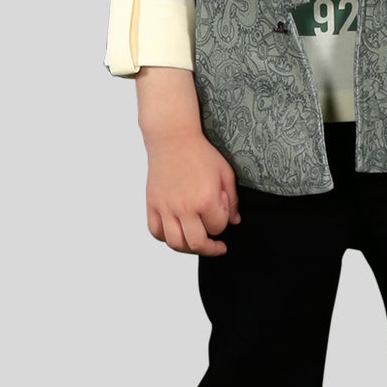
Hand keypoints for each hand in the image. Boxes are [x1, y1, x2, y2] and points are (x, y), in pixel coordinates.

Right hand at [146, 132, 241, 255]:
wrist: (173, 138)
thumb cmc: (200, 153)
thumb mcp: (226, 173)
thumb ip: (232, 200)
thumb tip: (234, 221)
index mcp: (206, 199)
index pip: (218, 227)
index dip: (223, 223)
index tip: (222, 211)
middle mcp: (184, 207)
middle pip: (197, 243)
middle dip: (210, 248)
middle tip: (216, 247)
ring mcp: (166, 207)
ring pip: (175, 243)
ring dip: (188, 248)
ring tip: (195, 242)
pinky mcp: (153, 204)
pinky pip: (155, 232)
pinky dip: (165, 237)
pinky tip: (176, 231)